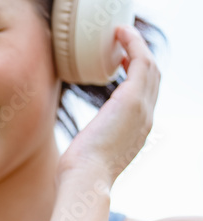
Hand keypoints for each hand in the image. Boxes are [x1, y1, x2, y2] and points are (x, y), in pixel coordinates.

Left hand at [57, 24, 160, 184]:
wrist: (85, 180)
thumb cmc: (79, 175)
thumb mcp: (89, 158)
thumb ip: (90, 149)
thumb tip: (74, 159)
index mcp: (136, 132)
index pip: (146, 97)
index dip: (136, 76)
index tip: (121, 63)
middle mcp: (145, 118)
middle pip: (152, 78)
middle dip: (140, 57)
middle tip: (122, 44)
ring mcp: (143, 108)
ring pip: (150, 66)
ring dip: (137, 46)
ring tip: (120, 34)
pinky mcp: (132, 99)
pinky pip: (141, 60)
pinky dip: (133, 44)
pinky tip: (120, 35)